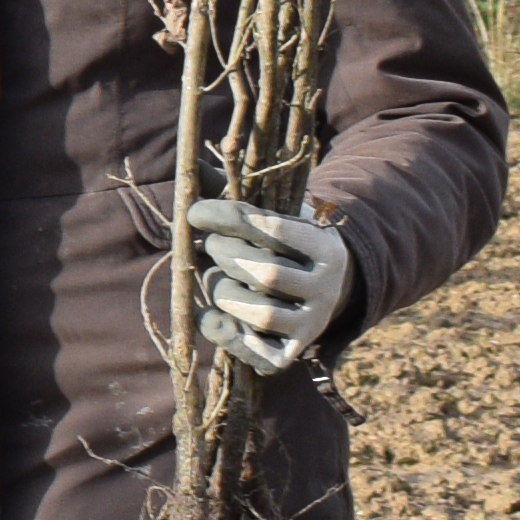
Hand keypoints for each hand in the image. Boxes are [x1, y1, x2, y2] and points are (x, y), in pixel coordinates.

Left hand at [183, 197, 353, 375]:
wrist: (323, 291)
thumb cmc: (287, 245)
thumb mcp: (275, 214)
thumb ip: (237, 194)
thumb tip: (194, 165)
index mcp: (325, 246)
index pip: (275, 229)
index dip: (229, 218)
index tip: (195, 212)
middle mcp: (325, 288)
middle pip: (266, 273)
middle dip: (224, 254)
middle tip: (209, 245)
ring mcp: (311, 324)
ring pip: (262, 314)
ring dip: (224, 294)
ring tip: (214, 279)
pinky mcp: (291, 352)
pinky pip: (258, 353)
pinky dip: (226, 335)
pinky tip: (209, 317)